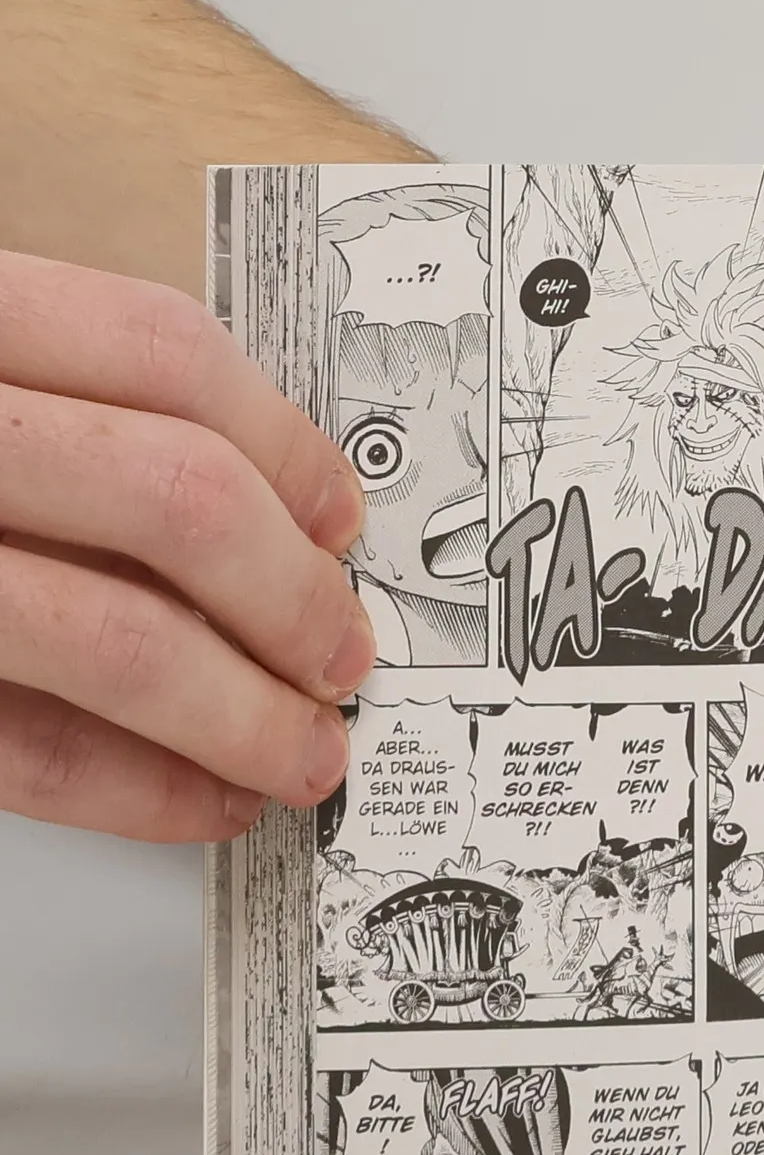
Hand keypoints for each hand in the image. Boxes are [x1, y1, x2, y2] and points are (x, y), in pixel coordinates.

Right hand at [0, 251, 371, 839]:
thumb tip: (265, 513)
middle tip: (342, 655)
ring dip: (244, 715)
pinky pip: (19, 747)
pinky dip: (136, 788)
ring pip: (114, 636)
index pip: (162, 353)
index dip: (286, 446)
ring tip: (302, 754)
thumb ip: (59, 412)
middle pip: (174, 497)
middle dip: (292, 598)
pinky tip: (201, 800)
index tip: (339, 519)